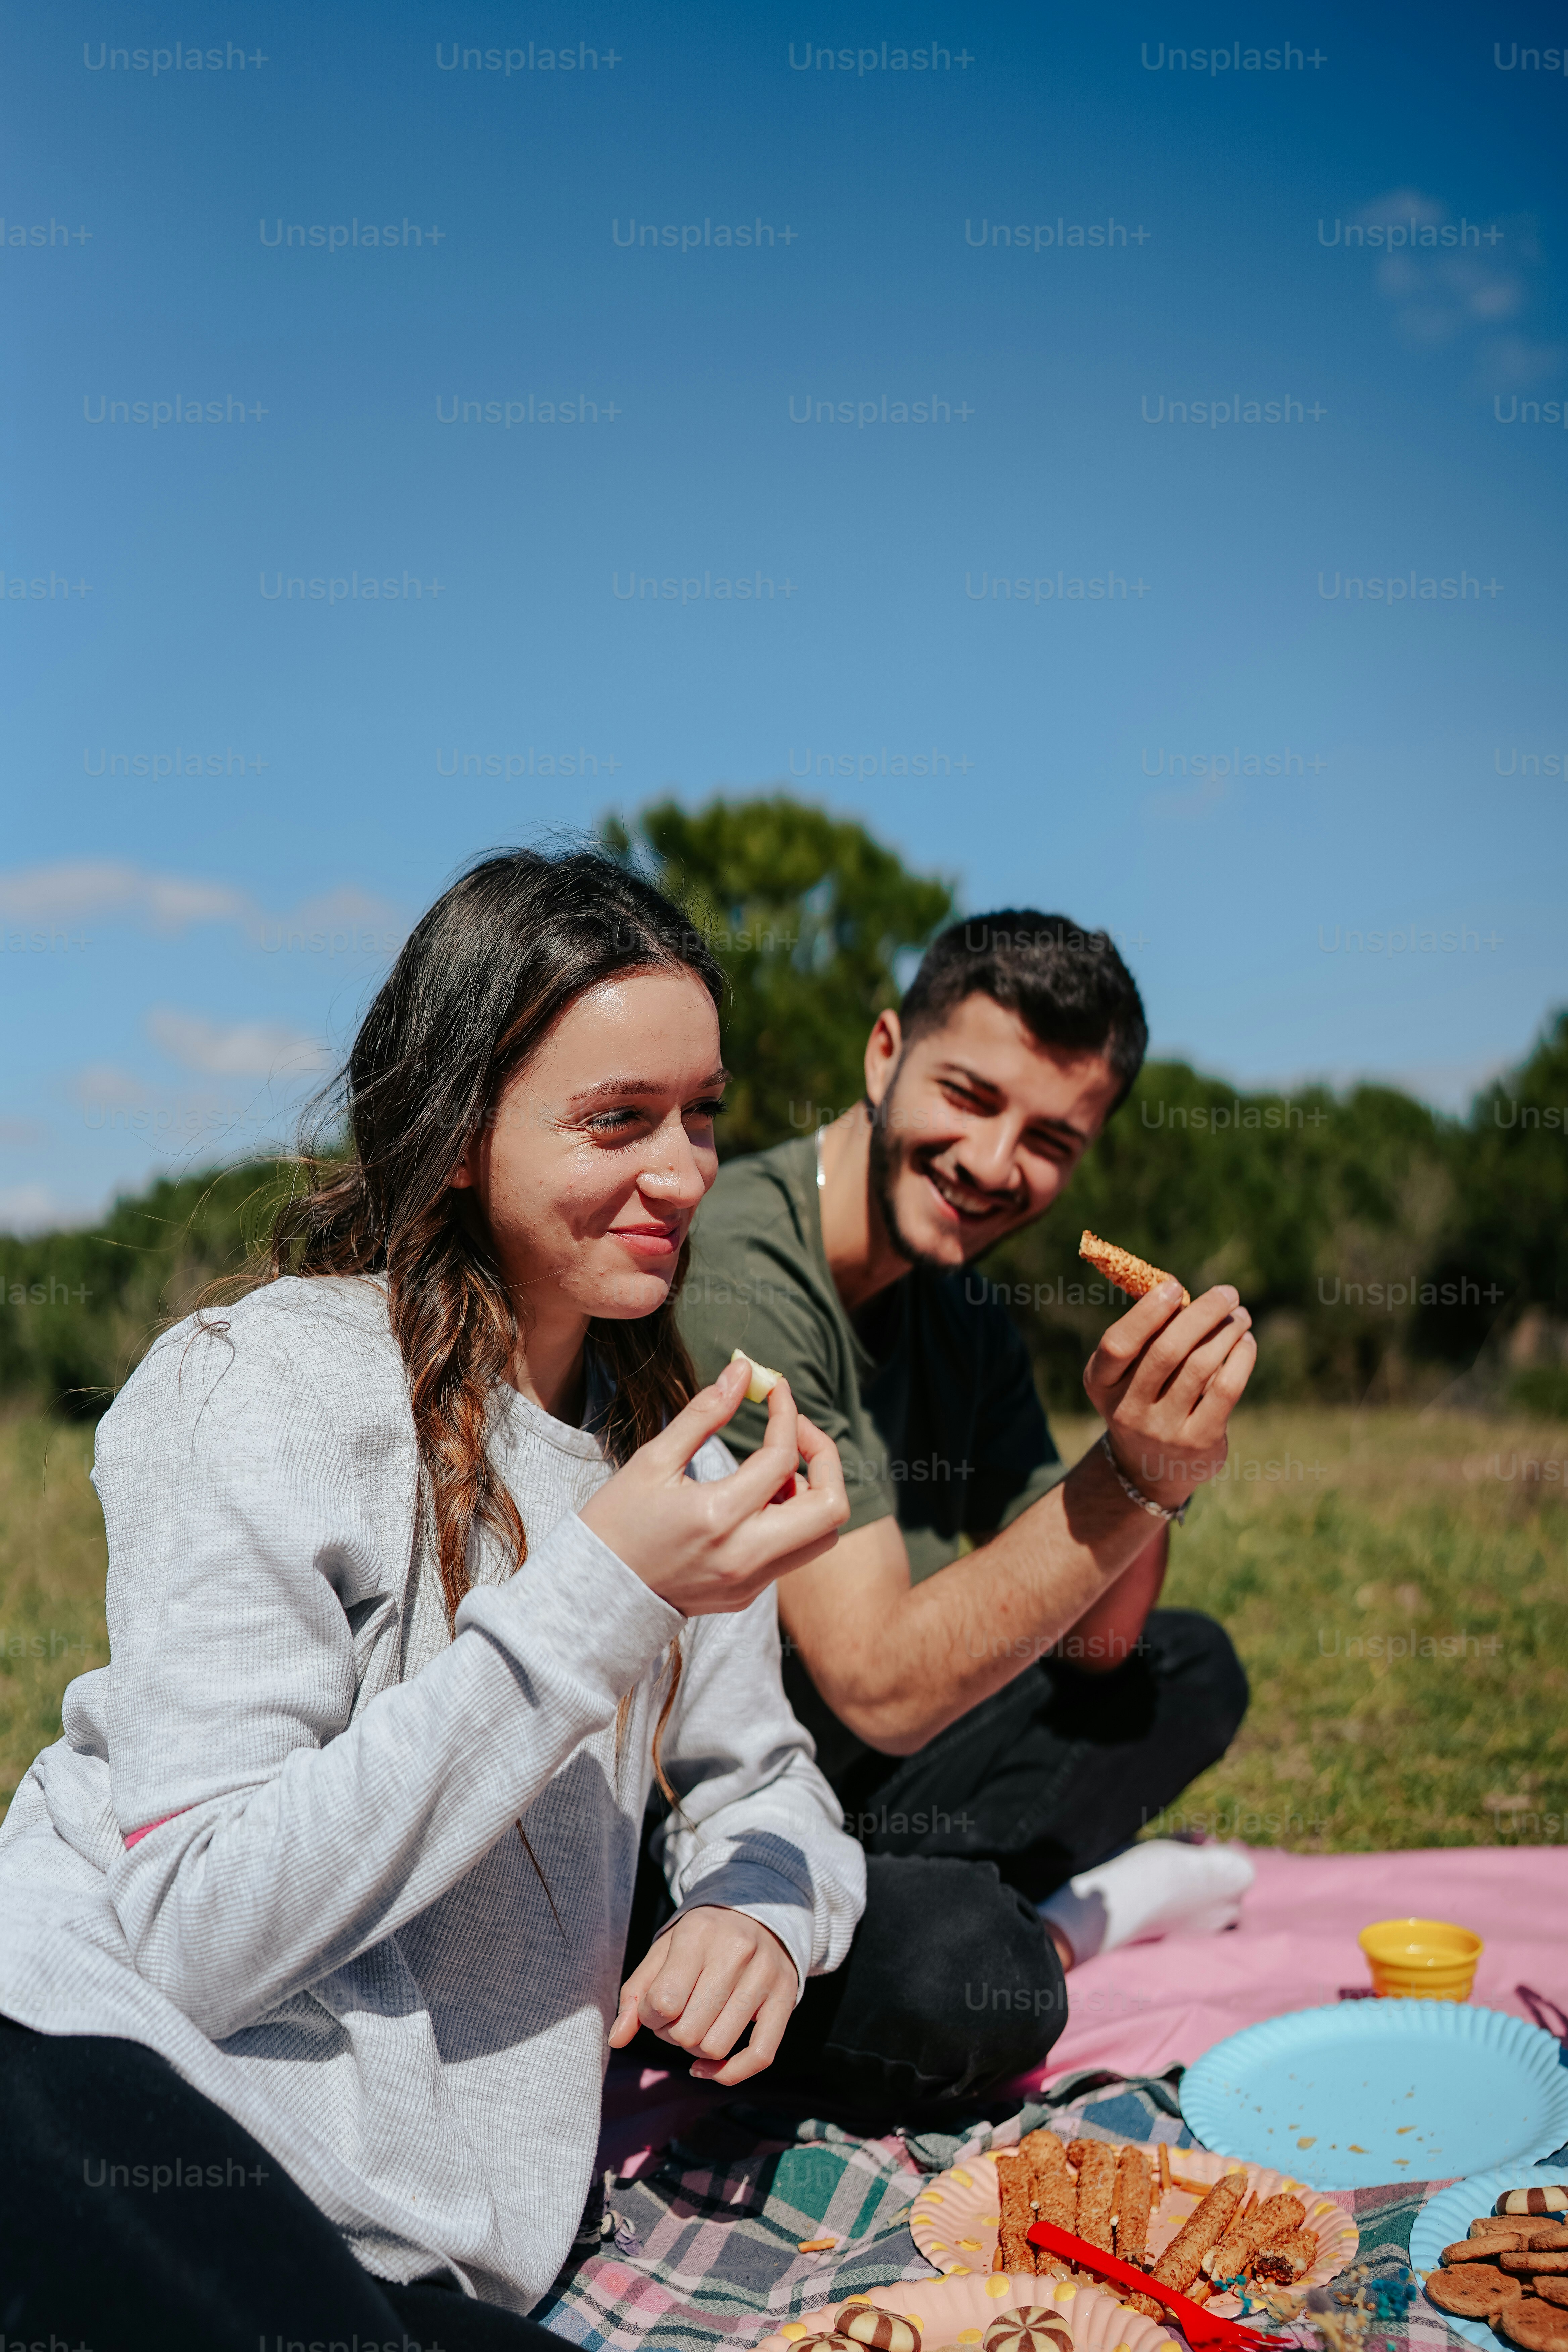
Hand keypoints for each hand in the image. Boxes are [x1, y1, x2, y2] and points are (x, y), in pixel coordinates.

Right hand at [579, 1357, 848, 1615]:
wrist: (592, 1594)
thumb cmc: (616, 1522)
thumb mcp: (653, 1461)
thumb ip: (703, 1414)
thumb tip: (743, 1370)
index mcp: (719, 1517)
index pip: (782, 1457)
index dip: (785, 1413)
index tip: (774, 1389)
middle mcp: (746, 1556)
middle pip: (831, 1508)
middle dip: (824, 1457)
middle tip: (794, 1429)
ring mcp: (751, 1581)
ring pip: (822, 1535)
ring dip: (812, 1492)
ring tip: (774, 1467)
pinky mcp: (748, 1594)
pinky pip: (794, 1553)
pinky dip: (792, 1518)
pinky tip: (756, 1498)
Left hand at [608, 1905, 797, 2083]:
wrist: (757, 1911)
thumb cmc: (701, 1939)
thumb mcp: (663, 1952)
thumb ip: (635, 1993)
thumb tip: (617, 2039)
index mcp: (699, 1934)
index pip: (663, 2002)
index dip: (651, 2017)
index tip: (656, 2007)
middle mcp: (736, 1951)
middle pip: (688, 2031)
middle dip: (672, 2034)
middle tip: (676, 2017)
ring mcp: (765, 1975)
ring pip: (717, 2047)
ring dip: (696, 2051)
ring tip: (696, 2026)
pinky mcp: (786, 1997)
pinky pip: (759, 2056)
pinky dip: (729, 2073)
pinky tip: (708, 2068)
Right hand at [1083, 1281, 1255, 1511]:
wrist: (1151, 1466)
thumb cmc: (1144, 1397)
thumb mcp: (1129, 1372)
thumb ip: (1148, 1337)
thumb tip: (1185, 1293)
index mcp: (1100, 1384)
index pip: (1118, 1344)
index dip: (1146, 1313)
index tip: (1175, 1286)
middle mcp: (1127, 1410)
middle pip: (1167, 1351)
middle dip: (1202, 1314)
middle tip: (1227, 1293)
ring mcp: (1162, 1430)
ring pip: (1200, 1366)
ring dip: (1227, 1332)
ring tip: (1240, 1315)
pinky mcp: (1198, 1441)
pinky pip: (1225, 1388)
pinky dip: (1240, 1358)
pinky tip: (1246, 1342)